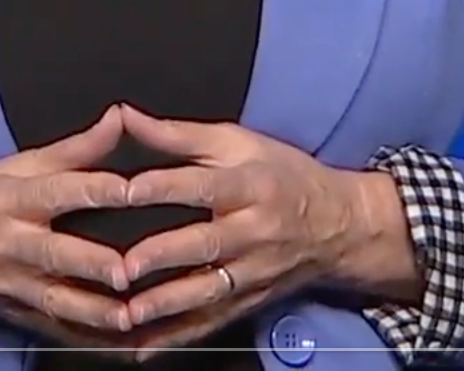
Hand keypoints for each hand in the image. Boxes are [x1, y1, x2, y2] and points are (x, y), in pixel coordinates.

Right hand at [0, 105, 139, 343]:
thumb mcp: (14, 166)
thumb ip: (73, 149)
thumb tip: (118, 119)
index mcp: (8, 199)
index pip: (56, 192)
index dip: (94, 190)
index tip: (131, 191)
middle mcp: (8, 243)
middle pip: (54, 253)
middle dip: (91, 264)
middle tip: (129, 269)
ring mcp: (11, 284)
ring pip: (55, 300)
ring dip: (92, 312)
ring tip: (128, 317)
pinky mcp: (17, 314)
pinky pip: (54, 330)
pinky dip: (85, 338)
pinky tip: (117, 343)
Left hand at [110, 106, 412, 355]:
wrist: (340, 226)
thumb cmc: (284, 176)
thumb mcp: (238, 143)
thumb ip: (177, 135)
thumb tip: (126, 116)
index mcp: (250, 185)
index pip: (203, 184)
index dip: (164, 186)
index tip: (127, 191)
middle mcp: (254, 231)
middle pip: (206, 243)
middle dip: (163, 256)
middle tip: (123, 267)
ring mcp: (254, 272)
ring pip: (208, 292)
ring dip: (167, 306)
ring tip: (129, 316)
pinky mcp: (250, 301)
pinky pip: (211, 323)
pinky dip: (178, 338)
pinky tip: (144, 349)